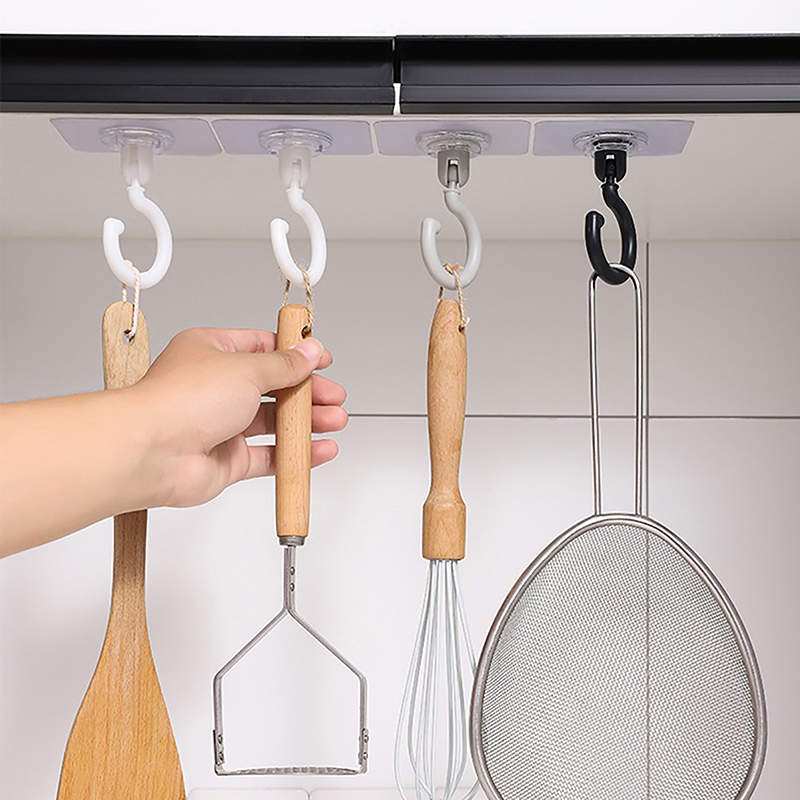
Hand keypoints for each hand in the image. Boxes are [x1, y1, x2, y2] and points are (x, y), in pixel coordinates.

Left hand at [131, 327, 346, 508]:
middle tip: (333, 395)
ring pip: (273, 422)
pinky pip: (269, 455)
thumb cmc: (181, 401)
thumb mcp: (246, 368)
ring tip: (334, 420)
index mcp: (212, 351)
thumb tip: (308, 351)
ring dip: (306, 421)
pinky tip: (318, 449)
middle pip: (272, 386)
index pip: (262, 347)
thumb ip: (284, 365)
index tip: (322, 359)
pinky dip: (295, 453)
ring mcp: (221, 424)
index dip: (294, 353)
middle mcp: (215, 387)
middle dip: (307, 391)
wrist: (151, 452)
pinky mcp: (227, 459)